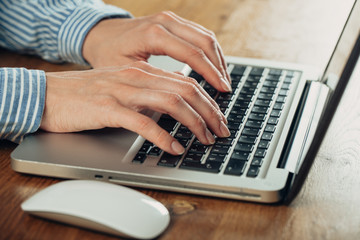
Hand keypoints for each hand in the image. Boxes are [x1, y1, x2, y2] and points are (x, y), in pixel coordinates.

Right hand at [41, 62, 229, 154]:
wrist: (47, 94)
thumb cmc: (85, 95)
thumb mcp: (122, 89)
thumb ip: (147, 95)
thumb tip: (174, 109)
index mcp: (142, 73)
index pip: (186, 83)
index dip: (208, 101)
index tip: (219, 118)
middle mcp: (136, 78)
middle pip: (185, 91)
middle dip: (209, 112)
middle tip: (221, 131)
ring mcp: (122, 92)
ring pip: (171, 103)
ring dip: (194, 123)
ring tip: (205, 139)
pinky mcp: (108, 109)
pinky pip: (143, 123)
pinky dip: (163, 136)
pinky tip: (174, 148)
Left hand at [82, 11, 231, 91]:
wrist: (100, 33)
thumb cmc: (108, 53)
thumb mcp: (126, 71)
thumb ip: (154, 81)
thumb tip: (182, 95)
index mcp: (153, 34)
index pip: (192, 54)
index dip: (210, 74)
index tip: (221, 90)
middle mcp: (166, 22)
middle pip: (205, 42)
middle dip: (219, 68)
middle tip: (226, 90)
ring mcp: (171, 19)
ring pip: (206, 36)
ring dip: (218, 59)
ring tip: (223, 81)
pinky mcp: (173, 21)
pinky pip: (199, 33)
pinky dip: (210, 51)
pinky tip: (214, 66)